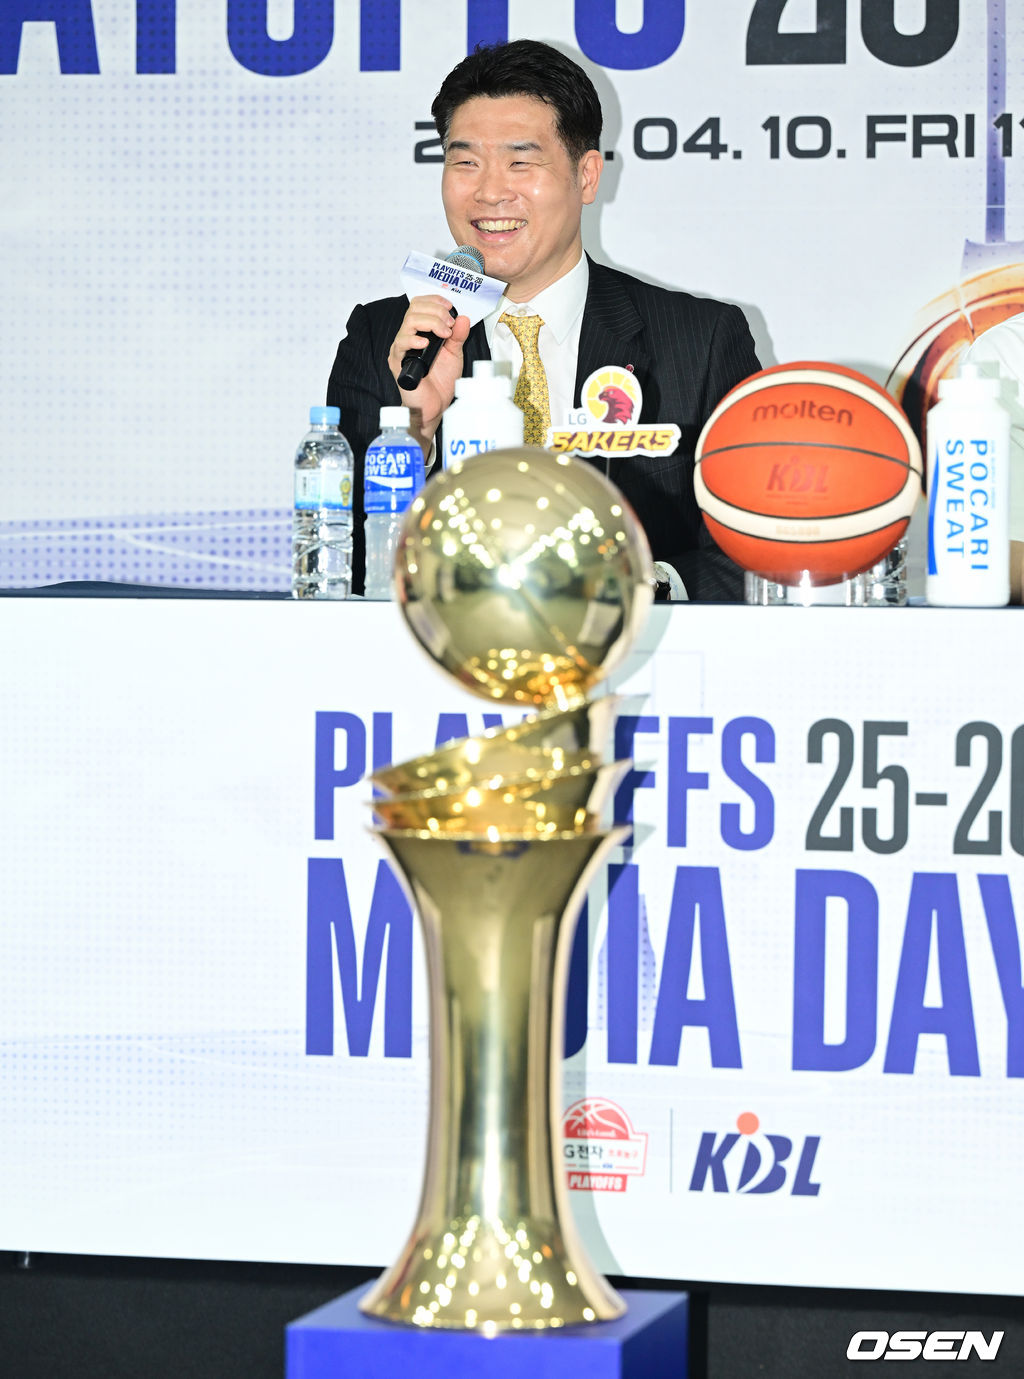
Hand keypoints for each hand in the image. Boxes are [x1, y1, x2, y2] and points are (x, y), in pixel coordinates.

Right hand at [387, 294, 470, 447]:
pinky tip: (425, 343)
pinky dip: (413, 339)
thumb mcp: (454, 354)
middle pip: (414, 309)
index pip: (420, 305)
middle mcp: (409, 336)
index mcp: (420, 331)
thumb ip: (458, 336)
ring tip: (444, 335)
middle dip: (435, 311)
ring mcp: (402, 348)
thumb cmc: (441, 382)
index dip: (434, 301)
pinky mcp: (397, 361)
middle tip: (449, 324)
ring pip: (408, 322)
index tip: (450, 306)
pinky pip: (401, 343)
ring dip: (430, 323)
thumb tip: (463, 318)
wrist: (435, 406)